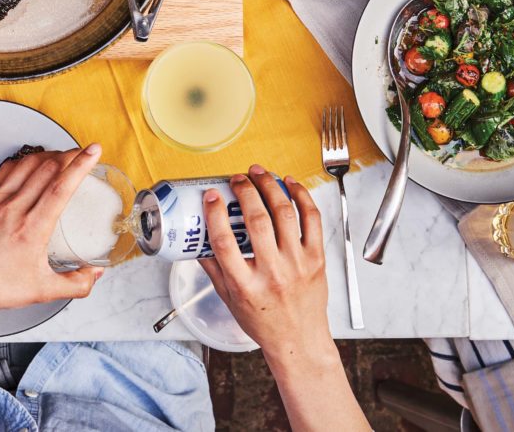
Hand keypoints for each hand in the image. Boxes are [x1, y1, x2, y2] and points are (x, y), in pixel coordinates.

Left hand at [0, 144, 104, 352]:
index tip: (94, 151)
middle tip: (83, 153)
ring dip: (49, 155)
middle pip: (47, 168)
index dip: (80, 165)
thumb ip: (76, 283)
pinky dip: (25, 161)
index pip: (61, 187)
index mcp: (31, 229)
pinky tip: (32, 164)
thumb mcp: (43, 291)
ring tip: (62, 157)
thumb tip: (96, 272)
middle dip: (70, 155)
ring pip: (28, 164)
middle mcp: (14, 209)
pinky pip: (7, 169)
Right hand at [199, 167, 331, 370]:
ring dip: (271, 187)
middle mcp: (272, 273)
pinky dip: (302, 197)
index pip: (225, 242)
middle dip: (245, 192)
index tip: (212, 195)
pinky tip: (290, 184)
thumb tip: (197, 240)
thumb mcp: (229, 299)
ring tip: (260, 174)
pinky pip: (312, 220)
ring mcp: (297, 264)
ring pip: (285, 214)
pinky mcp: (316, 258)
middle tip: (237, 179)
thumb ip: (213, 268)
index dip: (216, 214)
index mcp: (245, 285)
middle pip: (257, 221)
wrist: (299, 340)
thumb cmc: (264, 322)